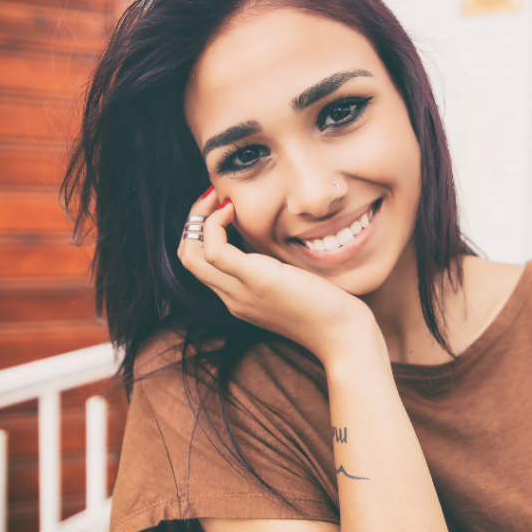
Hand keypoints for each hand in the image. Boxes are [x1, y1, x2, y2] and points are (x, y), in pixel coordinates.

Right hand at [177, 188, 377, 365]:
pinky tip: (233, 208)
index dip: (203, 232)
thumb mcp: (295, 283)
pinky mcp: (256, 280)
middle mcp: (233, 298)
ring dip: (198, 218)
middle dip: (193, 221)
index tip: (222, 207)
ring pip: (191, 255)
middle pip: (188, 258)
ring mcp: (240, 292)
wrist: (343, 335)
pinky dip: (215, 223)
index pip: (202, 264)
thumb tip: (275, 238)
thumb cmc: (330, 308)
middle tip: (211, 196)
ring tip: (219, 198)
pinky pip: (214, 250)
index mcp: (240, 299)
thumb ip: (278, 266)